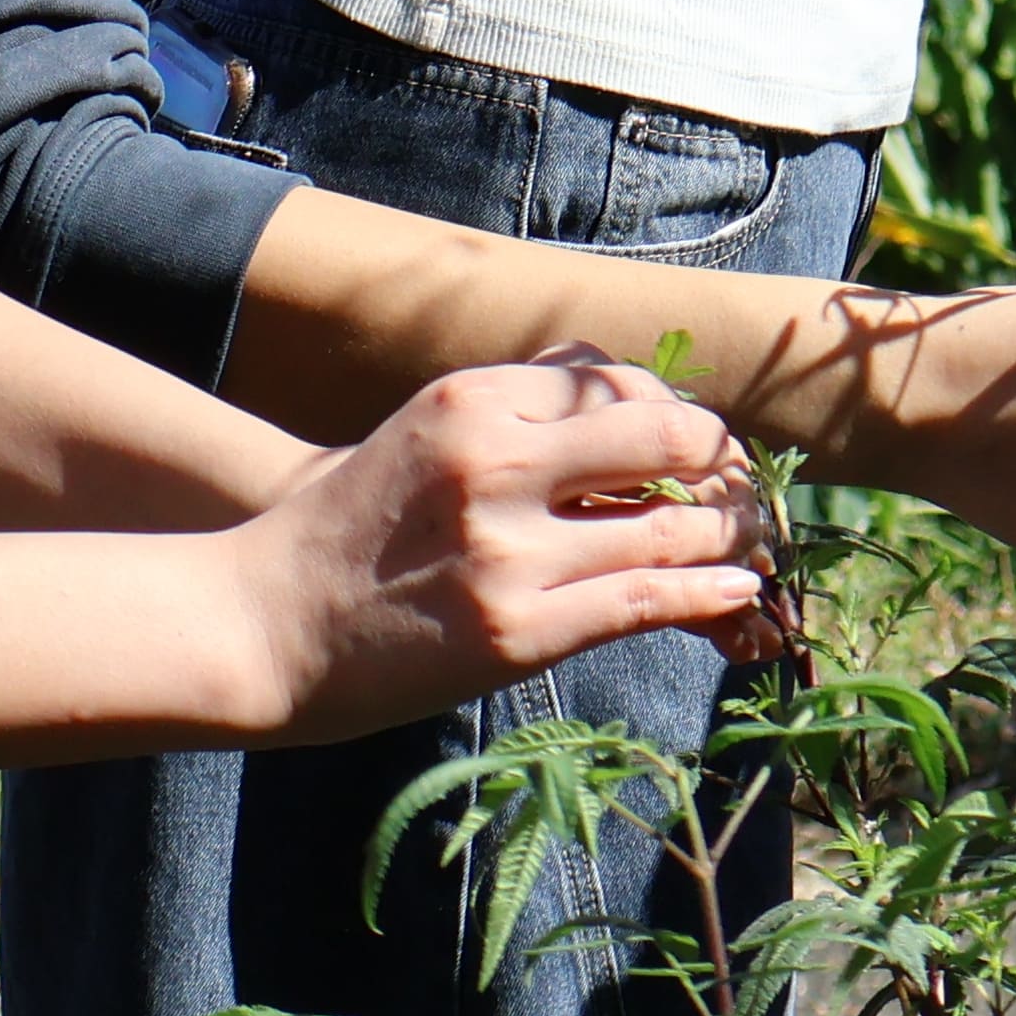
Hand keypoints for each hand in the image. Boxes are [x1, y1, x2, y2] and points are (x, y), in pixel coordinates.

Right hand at [208, 357, 773, 742]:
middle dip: (727, 466)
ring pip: (673, 527)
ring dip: (734, 538)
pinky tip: (739, 596)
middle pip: (670, 435)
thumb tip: (624, 395)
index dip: (685, 418)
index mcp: (473, 398)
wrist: (258, 623)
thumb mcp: (424, 432)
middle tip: (749, 495)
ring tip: (757, 549)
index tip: (705, 451)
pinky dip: (711, 596)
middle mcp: (496, 461)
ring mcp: (508, 551)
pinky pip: (647, 601)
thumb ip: (516, 409)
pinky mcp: (516, 632)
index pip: (625, 383)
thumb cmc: (346, 533)